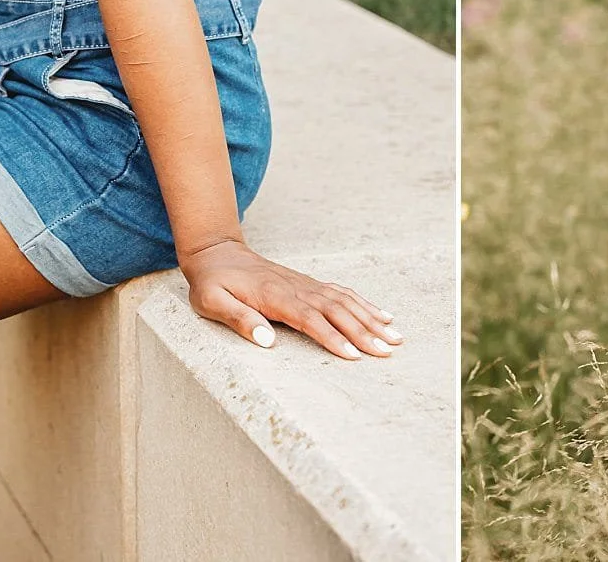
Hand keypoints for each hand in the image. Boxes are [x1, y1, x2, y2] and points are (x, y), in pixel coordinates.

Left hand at [181, 239, 401, 360]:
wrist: (218, 253)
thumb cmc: (212, 282)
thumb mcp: (212, 302)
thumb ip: (238, 319)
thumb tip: (267, 341)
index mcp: (274, 296)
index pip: (309, 319)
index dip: (332, 338)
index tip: (353, 356)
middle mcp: (296, 288)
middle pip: (336, 311)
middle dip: (364, 332)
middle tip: (387, 351)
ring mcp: (306, 284)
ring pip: (345, 301)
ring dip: (371, 319)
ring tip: (395, 336)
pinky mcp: (309, 284)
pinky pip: (341, 293)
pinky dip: (364, 303)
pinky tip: (381, 314)